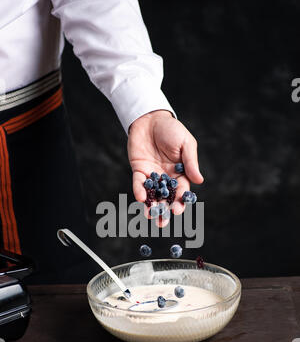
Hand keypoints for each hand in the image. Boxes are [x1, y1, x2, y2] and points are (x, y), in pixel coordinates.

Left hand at [128, 110, 203, 224]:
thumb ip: (191, 163)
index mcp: (180, 173)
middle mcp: (166, 178)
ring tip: (150, 218)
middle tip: (162, 222)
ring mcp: (152, 175)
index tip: (177, 211)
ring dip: (151, 207)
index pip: (181, 192)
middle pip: (166, 198)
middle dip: (164, 211)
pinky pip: (139, 184)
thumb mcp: (186, 144)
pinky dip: (140, 191)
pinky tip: (141, 199)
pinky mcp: (139, 170)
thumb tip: (200, 181)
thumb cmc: (172, 130)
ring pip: (152, 195)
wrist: (151, 118)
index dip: (180, 202)